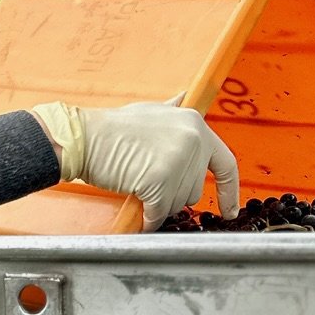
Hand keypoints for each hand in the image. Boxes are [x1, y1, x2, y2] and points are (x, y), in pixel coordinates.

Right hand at [31, 100, 240, 230]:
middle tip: (147, 181)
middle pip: (195, 190)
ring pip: (178, 203)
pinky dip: (149, 217)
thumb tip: (185, 98)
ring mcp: (177, 162)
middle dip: (172, 194)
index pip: (225, 163)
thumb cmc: (113, 128)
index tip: (230, 209)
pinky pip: (160, 213)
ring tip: (137, 184)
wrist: (84, 137)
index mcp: (195, 124)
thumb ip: (174, 109)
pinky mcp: (159, 182)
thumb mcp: (152, 110)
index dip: (229, 190)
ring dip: (158, 203)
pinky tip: (138, 208)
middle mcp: (192, 141)